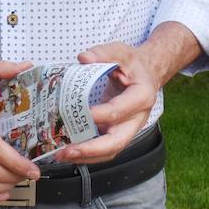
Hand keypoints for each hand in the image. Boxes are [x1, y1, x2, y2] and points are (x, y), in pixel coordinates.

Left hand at [54, 42, 159, 165]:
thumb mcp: (121, 51)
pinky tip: (69, 152)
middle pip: (117, 142)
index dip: (100, 115)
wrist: (145, 74)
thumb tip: (83, 58)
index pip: (119, 111)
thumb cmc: (132, 64)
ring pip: (110, 151)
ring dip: (86, 156)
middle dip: (91, 149)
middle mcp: (137, 119)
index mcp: (142, 97)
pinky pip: (104, 150)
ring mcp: (128, 129)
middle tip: (68, 150)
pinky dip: (87, 154)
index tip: (80, 114)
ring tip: (62, 155)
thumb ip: (103, 52)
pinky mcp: (118, 134)